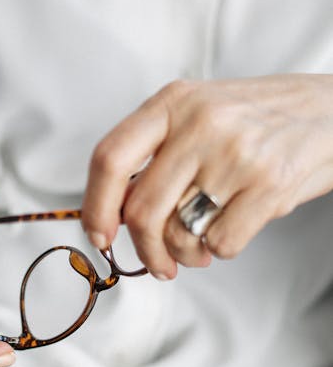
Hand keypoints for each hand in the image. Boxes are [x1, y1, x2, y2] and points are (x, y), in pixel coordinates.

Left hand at [82, 75, 332, 278]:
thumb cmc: (260, 121)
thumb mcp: (201, 113)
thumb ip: (156, 153)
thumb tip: (111, 214)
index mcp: (174, 101)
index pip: (110, 158)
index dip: (95, 207)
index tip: (99, 236)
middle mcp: (201, 123)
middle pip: (142, 210)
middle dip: (145, 250)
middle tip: (158, 264)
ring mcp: (236, 153)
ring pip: (178, 233)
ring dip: (184, 255)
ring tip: (199, 249)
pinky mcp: (270, 185)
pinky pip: (220, 244)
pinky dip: (220, 251)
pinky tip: (233, 231)